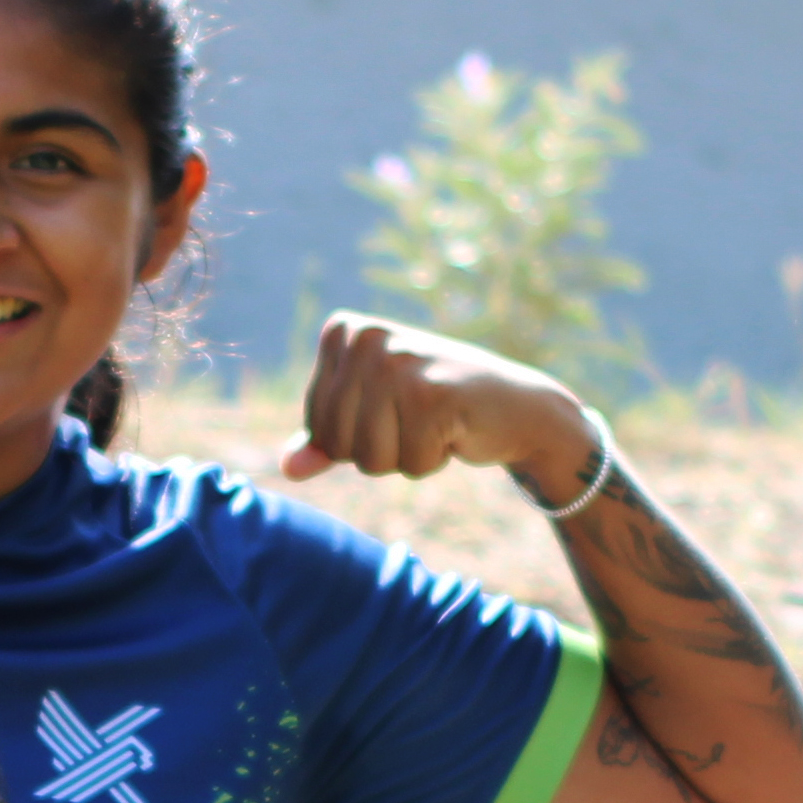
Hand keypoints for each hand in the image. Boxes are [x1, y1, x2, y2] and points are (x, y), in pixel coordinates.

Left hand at [286, 308, 593, 490]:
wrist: (514, 406)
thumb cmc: (435, 409)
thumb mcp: (372, 419)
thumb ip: (326, 442)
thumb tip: (288, 469)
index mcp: (343, 333)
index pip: (318, 426)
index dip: (356, 438)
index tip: (394, 409)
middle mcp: (366, 338)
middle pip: (339, 444)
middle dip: (380, 451)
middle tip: (419, 419)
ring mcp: (398, 362)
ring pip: (370, 460)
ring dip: (406, 458)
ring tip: (435, 423)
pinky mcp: (431, 394)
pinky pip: (409, 465)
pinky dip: (432, 461)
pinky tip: (455, 429)